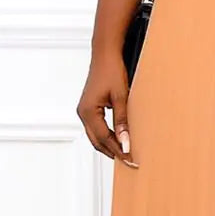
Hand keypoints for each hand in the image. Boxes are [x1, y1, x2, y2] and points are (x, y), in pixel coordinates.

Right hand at [77, 50, 137, 166]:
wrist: (105, 54)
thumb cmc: (112, 70)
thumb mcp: (121, 97)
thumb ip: (122, 121)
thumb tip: (125, 142)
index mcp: (88, 111)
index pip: (105, 138)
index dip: (118, 150)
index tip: (131, 159)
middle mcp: (83, 113)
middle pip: (97, 141)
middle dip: (113, 152)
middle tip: (130, 161)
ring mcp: (84, 111)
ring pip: (96, 136)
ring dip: (109, 146)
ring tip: (125, 154)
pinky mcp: (89, 108)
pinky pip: (96, 128)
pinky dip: (106, 136)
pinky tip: (118, 139)